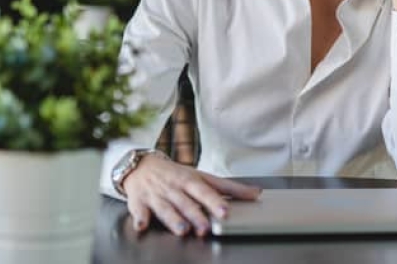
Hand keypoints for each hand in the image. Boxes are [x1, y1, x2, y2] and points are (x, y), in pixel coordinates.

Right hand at [123, 155, 261, 236]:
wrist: (141, 165)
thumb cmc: (176, 174)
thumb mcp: (202, 176)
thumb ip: (228, 187)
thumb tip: (257, 193)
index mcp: (190, 181)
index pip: (205, 191)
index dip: (215, 201)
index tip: (226, 212)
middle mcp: (174, 188)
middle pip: (186, 203)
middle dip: (196, 215)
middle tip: (206, 228)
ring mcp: (157, 195)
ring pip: (166, 209)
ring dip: (173, 220)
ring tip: (183, 230)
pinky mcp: (139, 202)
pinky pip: (139, 211)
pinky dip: (139, 218)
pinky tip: (141, 225)